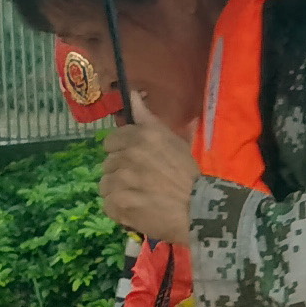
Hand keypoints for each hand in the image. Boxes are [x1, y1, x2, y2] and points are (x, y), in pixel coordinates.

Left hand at [98, 107, 198, 246]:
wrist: (200, 209)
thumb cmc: (189, 174)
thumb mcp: (172, 139)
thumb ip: (147, 118)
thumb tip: (131, 94)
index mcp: (142, 136)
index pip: (110, 142)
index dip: (122, 153)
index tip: (137, 163)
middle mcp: (130, 154)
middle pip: (108, 165)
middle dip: (121, 174)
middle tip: (142, 183)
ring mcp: (123, 179)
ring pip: (105, 185)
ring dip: (118, 193)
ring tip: (139, 198)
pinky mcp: (120, 202)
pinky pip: (108, 205)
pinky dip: (119, 211)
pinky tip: (136, 210)